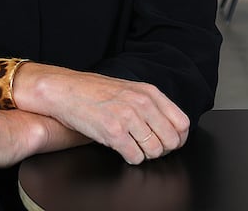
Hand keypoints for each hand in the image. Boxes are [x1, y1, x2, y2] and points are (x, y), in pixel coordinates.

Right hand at [13, 65, 189, 164]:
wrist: (66, 90)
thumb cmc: (95, 91)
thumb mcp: (130, 90)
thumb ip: (151, 105)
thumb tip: (172, 127)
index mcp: (149, 93)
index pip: (182, 123)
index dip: (178, 138)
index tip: (169, 142)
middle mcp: (141, 103)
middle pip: (171, 140)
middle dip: (161, 149)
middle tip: (148, 147)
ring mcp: (128, 117)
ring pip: (154, 151)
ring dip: (145, 154)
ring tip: (132, 146)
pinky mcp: (113, 132)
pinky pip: (135, 157)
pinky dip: (130, 158)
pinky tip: (121, 148)